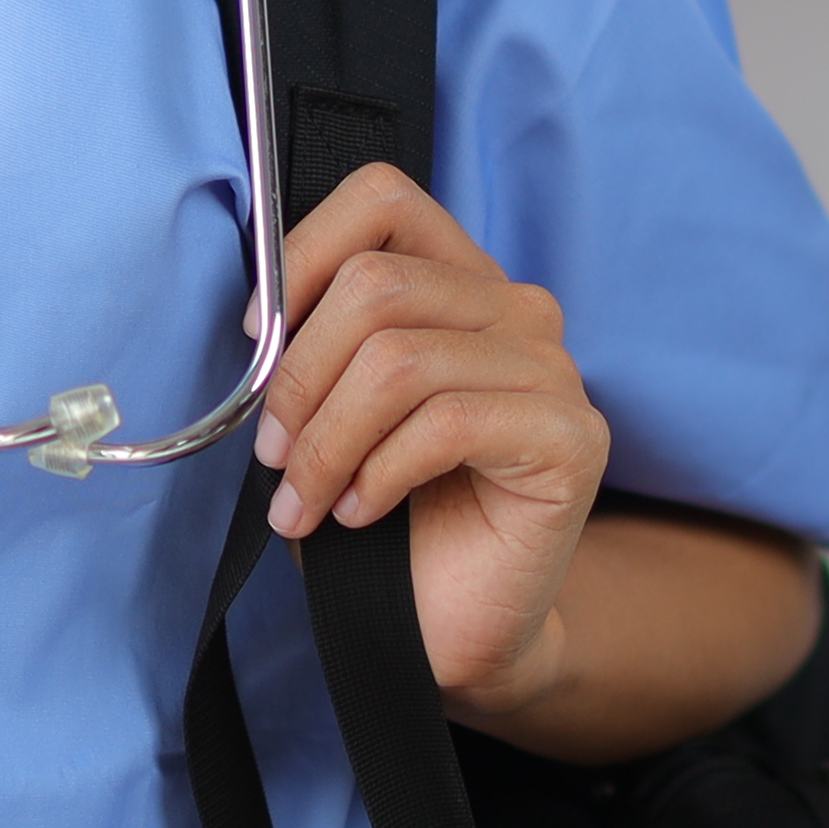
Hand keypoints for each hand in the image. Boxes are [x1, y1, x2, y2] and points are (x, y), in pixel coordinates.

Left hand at [257, 164, 609, 722]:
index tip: (257, 339)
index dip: (302, 255)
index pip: (382, 198)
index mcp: (456, 282)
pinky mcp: (571, 436)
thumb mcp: (327, 412)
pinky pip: (446, 424)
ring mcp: (552, 369)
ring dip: (326, 443)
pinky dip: (379, 473)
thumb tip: (260, 314)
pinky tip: (362, 513)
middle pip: (377, 285)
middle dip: (300, 378)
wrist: (443, 628)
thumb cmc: (382, 518)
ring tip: (306, 502)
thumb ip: (311, 344)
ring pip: (400, 360)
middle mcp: (515, 310)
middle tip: (273, 457)